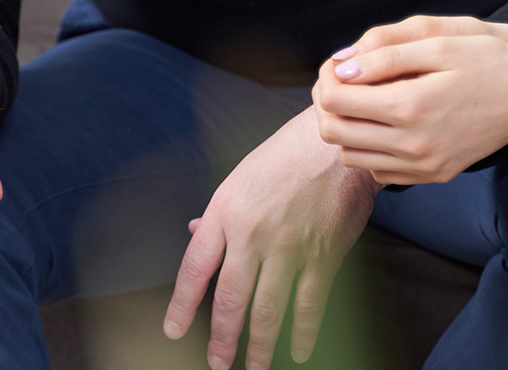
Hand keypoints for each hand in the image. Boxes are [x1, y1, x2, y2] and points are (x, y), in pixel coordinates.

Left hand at [163, 107, 381, 369]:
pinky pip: (310, 303)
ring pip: (269, 310)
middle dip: (221, 340)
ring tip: (255, 369)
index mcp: (225, 212)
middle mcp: (252, 234)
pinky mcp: (324, 255)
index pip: (195, 268)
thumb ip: (217, 213)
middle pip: (229, 299)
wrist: (335, 143)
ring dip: (260, 347)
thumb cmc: (284, 157)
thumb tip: (193, 232)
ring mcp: (289, 247)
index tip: (173, 330)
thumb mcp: (238, 177)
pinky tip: (300, 351)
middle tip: (217, 365)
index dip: (181, 304)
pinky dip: (304, 332)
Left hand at [313, 16, 507, 184]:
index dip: (326, 78)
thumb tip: (342, 68)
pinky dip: (370, 151)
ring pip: (352, 157)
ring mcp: (423, 166)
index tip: (337, 64)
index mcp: (409, 106)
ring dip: (346, 129)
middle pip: (335, 133)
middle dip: (327, 103)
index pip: (335, 100)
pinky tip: (385, 125)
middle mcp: (412, 144)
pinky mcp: (434, 175)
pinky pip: (381, 173)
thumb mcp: (439, 44)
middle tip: (340, 81)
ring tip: (361, 102)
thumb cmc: (490, 62)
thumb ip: (386, 56)